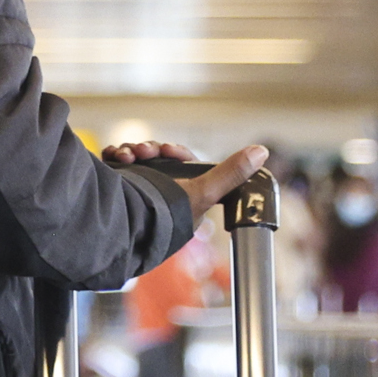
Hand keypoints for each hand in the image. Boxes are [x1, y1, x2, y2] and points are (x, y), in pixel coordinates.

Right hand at [104, 139, 271, 221]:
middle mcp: (160, 192)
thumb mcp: (203, 192)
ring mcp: (138, 188)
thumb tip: (261, 152)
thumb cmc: (163, 218)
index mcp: (182, 196)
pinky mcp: (119, 185)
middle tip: (146, 152)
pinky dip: (117, 155)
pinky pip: (119, 161)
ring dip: (133, 150)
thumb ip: (231, 173)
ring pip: (138, 157)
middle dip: (153, 150)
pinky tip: (116, 157)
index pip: (183, 164)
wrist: (121, 227)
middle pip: (160, 157)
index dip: (177, 153)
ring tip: (128, 156)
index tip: (170, 151)